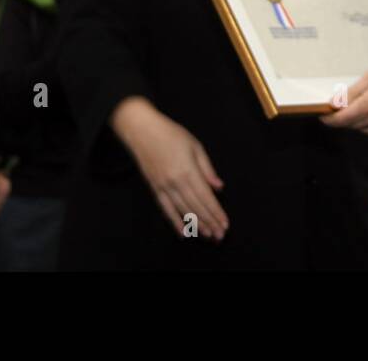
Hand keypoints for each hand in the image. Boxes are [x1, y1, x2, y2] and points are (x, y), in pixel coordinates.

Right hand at [111, 97, 228, 241]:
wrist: (142, 130)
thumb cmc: (171, 134)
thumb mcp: (195, 146)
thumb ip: (207, 169)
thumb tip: (219, 187)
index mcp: (188, 170)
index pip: (205, 197)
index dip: (216, 212)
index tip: (225, 224)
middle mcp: (176, 182)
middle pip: (196, 207)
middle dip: (209, 222)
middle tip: (220, 236)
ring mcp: (163, 187)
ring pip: (182, 211)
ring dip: (196, 225)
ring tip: (207, 236)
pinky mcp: (154, 188)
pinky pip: (166, 209)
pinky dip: (174, 222)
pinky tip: (183, 232)